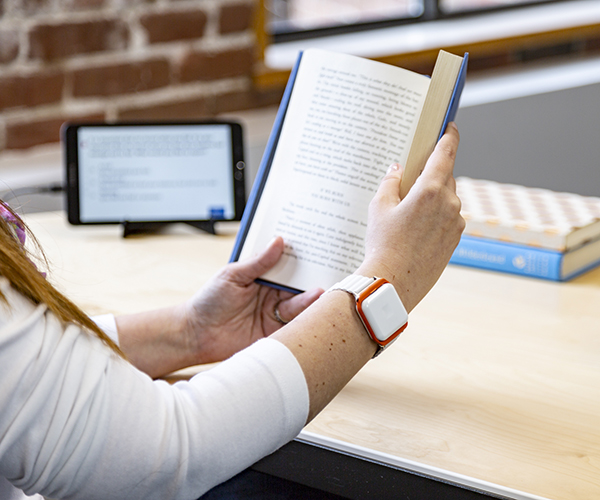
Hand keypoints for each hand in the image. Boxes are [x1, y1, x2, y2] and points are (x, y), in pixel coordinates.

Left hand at [183, 237, 322, 363]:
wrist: (196, 334)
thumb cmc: (209, 300)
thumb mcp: (233, 275)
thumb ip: (258, 262)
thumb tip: (279, 241)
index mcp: (262, 276)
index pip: (287, 265)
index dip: (302, 259)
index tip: (318, 250)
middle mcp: (272, 293)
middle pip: (298, 285)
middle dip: (312, 278)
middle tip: (328, 271)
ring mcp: (274, 313)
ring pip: (299, 304)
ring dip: (310, 299)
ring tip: (320, 292)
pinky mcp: (275, 332)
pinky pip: (293, 325)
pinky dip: (303, 319)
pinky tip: (312, 312)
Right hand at [357, 122, 464, 311]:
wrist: (393, 283)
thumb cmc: (383, 244)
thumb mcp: (379, 207)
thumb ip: (390, 182)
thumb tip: (397, 169)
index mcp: (431, 190)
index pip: (446, 153)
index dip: (449, 137)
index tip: (450, 128)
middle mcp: (450, 204)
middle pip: (446, 177)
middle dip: (433, 174)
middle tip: (414, 177)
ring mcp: (456, 223)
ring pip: (448, 200)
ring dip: (434, 198)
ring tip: (410, 211)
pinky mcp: (455, 240)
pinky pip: (449, 219)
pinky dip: (437, 217)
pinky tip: (416, 229)